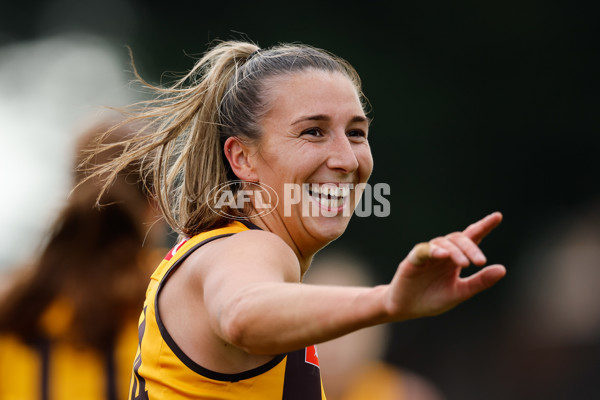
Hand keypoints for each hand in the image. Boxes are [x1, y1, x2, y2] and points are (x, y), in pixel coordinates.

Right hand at [385, 212, 505, 319]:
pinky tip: (443, 255)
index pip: (471, 238)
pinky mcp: (412, 260)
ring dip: (455, 251)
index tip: (497, 216)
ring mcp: (427, 255)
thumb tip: (503, 269)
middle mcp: (442, 253)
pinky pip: (423, 250)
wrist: (407, 309)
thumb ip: (480, 282)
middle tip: (480, 262)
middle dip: (471, 247)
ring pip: (443, 243)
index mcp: (455, 259)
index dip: (483, 226)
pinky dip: (433, 250)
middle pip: (458, 239)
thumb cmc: (432, 299)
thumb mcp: (460, 292)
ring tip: (464, 264)